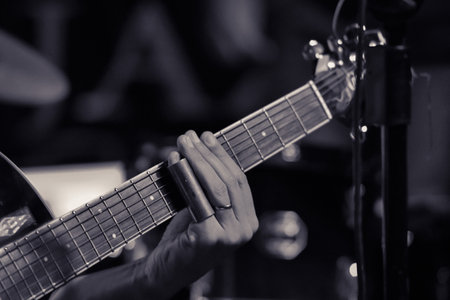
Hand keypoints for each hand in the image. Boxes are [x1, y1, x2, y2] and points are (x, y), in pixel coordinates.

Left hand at [143, 130, 257, 298]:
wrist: (166, 270)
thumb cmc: (185, 238)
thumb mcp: (206, 211)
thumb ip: (213, 189)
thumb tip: (206, 151)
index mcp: (248, 221)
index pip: (239, 180)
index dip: (223, 156)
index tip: (207, 137)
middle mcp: (244, 229)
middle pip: (229, 181)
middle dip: (207, 154)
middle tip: (190, 136)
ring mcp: (230, 236)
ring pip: (216, 187)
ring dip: (197, 160)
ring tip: (182, 143)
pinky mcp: (210, 238)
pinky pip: (198, 199)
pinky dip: (185, 176)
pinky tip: (175, 162)